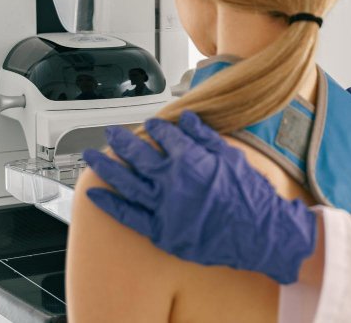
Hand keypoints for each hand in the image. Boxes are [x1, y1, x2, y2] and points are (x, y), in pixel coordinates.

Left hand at [81, 112, 316, 283]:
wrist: (259, 233)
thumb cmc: (249, 195)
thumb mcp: (231, 157)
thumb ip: (205, 137)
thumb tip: (186, 118)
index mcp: (189, 159)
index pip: (164, 136)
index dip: (155, 127)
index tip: (149, 124)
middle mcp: (171, 180)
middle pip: (137, 155)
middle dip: (121, 141)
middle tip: (110, 132)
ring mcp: (163, 206)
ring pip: (126, 182)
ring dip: (106, 167)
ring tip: (91, 157)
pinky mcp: (161, 230)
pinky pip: (129, 215)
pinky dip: (110, 205)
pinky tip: (95, 196)